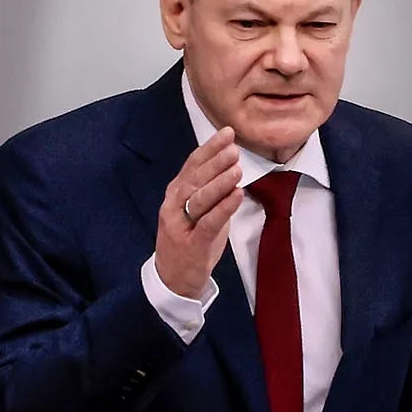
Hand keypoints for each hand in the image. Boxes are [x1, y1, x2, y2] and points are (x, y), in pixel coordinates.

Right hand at [155, 127, 242, 298]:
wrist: (173, 278)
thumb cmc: (189, 240)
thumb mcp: (197, 210)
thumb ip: (210, 189)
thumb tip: (229, 165)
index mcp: (175, 193)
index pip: (192, 165)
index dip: (209, 148)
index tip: (227, 132)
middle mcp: (174, 205)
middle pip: (196, 178)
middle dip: (216, 160)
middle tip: (234, 147)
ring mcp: (181, 224)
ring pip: (200, 198)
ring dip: (220, 181)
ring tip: (237, 168)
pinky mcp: (193, 243)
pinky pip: (209, 222)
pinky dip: (224, 207)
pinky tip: (237, 195)